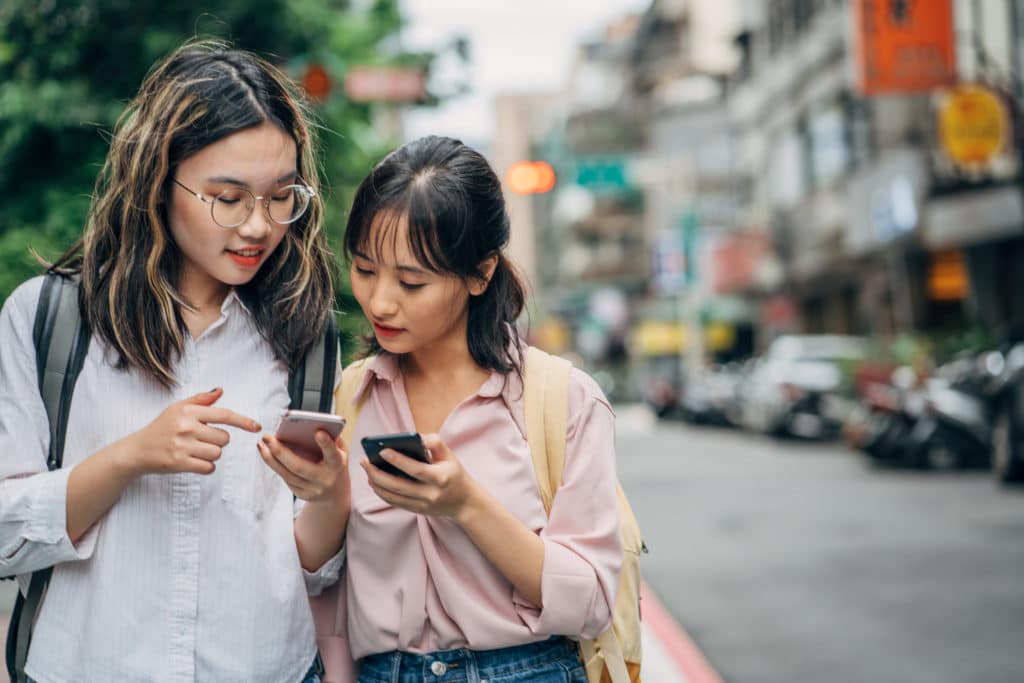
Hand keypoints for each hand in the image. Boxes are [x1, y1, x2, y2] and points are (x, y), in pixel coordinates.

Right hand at [127, 388, 259, 475]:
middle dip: (217, 441)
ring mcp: (183, 446)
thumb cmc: (160, 428)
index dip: (243, 421)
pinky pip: (209, 468)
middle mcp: (186, 427)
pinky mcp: (180, 463)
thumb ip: (201, 400)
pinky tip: (193, 461)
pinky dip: (205, 467)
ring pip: (217, 453)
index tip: (256, 427)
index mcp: (188, 412)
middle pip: (224, 438)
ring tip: (195, 450)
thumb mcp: (177, 408)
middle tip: (200, 440)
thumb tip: (220, 391)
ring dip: (211, 454)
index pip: (224, 415)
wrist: (137, 450)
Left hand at [258, 430, 349, 503]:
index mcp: (337, 465)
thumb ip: (331, 439)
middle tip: (267, 437)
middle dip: (281, 452)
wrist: (335, 494)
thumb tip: (312, 425)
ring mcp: (313, 490)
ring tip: (261, 444)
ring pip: (287, 474)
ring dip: (271, 459)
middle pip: (299, 467)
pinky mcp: (302, 495)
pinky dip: (276, 465)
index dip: (326, 444)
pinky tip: (267, 455)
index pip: (332, 454)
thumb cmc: (335, 465)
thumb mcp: (340, 452)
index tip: (318, 432)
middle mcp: (325, 480)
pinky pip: (286, 479)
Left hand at [361, 433, 477, 519]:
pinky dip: (382, 492)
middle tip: (364, 461)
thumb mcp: (449, 455)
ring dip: (376, 483)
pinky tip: (374, 482)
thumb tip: (412, 437)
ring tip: (367, 470)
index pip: (416, 470)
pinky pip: (395, 502)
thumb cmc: (454, 473)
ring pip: (394, 496)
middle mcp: (431, 494)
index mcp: (440, 477)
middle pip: (399, 485)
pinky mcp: (417, 510)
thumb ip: (433, 442)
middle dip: (378, 474)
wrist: (464, 502)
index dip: (398, 461)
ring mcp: (423, 505)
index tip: (382, 451)